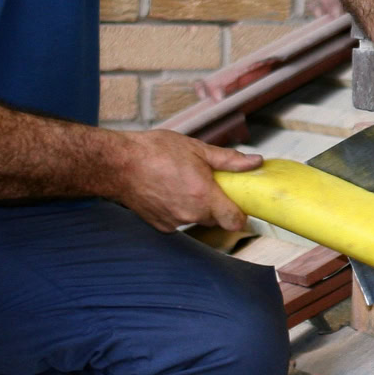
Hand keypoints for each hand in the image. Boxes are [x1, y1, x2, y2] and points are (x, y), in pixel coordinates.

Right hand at [113, 130, 260, 232]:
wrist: (118, 163)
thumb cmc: (155, 152)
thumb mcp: (197, 149)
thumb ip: (229, 160)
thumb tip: (255, 162)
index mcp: (204, 196)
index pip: (235, 221)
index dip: (241, 214)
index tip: (241, 203)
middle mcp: (190, 214)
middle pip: (217, 219)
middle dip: (218, 204)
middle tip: (210, 183)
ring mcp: (174, 222)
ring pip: (197, 219)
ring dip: (198, 206)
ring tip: (185, 182)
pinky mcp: (160, 226)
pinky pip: (179, 220)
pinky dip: (180, 209)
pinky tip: (170, 190)